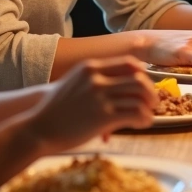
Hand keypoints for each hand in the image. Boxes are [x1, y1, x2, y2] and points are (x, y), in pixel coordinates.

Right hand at [27, 57, 156, 153]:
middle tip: (153, 102)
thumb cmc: (55, 110)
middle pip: (138, 79)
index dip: (144, 74)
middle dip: (150, 91)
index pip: (129, 63)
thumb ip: (95, 79)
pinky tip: (142, 124)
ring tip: (148, 115)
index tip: (147, 85)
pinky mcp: (103, 116)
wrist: (38, 129)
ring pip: (139, 96)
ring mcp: (100, 97)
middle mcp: (96, 79)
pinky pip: (135, 113)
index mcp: (90, 68)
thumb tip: (120, 84)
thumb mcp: (74, 83)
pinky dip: (144, 119)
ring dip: (149, 107)